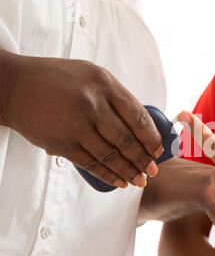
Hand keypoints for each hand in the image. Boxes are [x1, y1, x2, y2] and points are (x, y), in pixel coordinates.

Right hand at [2, 50, 162, 187]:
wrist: (14, 87)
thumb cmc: (57, 79)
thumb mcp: (91, 74)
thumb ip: (115, 96)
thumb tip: (141, 124)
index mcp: (104, 84)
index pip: (138, 116)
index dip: (152, 137)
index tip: (159, 150)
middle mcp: (92, 104)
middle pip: (126, 139)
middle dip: (143, 159)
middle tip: (153, 170)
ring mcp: (76, 125)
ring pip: (111, 155)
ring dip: (129, 171)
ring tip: (140, 180)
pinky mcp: (62, 143)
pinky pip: (91, 164)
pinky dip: (108, 175)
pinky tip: (119, 181)